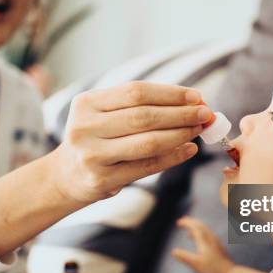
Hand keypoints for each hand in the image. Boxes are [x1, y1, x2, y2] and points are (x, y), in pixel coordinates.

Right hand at [52, 81, 211, 204]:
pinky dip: (173, 157)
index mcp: (86, 103)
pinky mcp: (102, 180)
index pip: (136, 92)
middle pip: (144, 116)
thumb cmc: (96, 138)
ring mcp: (92, 156)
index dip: (170, 93)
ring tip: (199, 129)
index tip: (197, 96)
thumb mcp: (104, 114)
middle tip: (205, 113)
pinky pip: (147, 166)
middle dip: (181, 114)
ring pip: (148, 142)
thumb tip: (192, 101)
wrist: (67, 175)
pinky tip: (189, 149)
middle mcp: (85, 128)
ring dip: (180, 134)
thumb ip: (139, 105)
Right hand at [172, 217, 235, 272]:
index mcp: (204, 241)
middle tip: (181, 221)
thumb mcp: (196, 264)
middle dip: (191, 222)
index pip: (195, 227)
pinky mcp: (218, 248)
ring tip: (188, 230)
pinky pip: (208, 236)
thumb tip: (174, 251)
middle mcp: (211, 239)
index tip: (178, 222)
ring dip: (196, 227)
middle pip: (200, 225)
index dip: (186, 223)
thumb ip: (184, 257)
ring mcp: (216, 243)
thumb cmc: (213, 271)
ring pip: (205, 230)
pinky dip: (201, 234)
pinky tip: (198, 241)